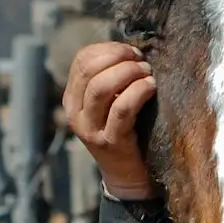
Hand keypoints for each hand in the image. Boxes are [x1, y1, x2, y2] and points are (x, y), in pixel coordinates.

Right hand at [63, 40, 157, 199]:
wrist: (128, 175)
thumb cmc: (126, 129)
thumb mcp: (111, 102)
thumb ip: (113, 77)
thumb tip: (134, 47)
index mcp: (72, 98)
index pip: (82, 59)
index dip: (108, 48)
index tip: (132, 51)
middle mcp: (75, 113)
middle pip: (89, 70)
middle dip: (119, 57)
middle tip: (142, 60)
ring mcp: (90, 129)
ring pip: (101, 88)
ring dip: (128, 73)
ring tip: (147, 73)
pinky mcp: (110, 141)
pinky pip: (121, 109)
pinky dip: (138, 92)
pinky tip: (151, 87)